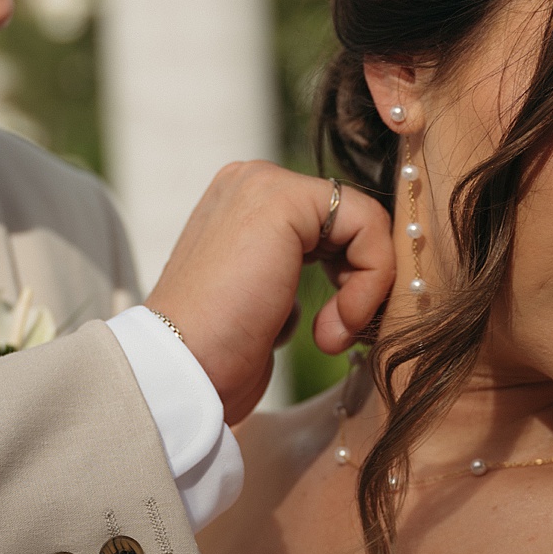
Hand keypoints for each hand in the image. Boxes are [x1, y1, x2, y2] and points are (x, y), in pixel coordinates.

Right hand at [147, 163, 393, 423]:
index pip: (332, 225)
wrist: (181, 369)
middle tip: (337, 335)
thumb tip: (343, 273)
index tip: (334, 332)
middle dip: (361, 283)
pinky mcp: (284, 198)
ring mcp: (264, 184)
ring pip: (365, 221)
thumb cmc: (216, 355)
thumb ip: (289, 272)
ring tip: (331, 335)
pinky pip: (368, 224)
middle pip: (352, 220)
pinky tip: (335, 326)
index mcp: (241, 204)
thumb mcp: (261, 301)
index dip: (350, 279)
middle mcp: (250, 183)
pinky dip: (371, 280)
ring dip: (364, 289)